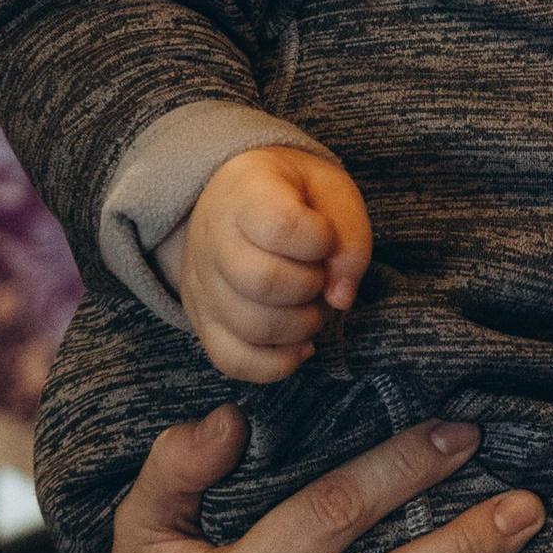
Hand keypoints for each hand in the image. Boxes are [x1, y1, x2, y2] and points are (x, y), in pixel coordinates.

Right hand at [175, 142, 372, 381]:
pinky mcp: (203, 323)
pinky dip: (277, 363)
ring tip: (312, 305)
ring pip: (251, 328)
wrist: (235, 201)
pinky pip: (234, 361)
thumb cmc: (291, 196)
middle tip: (320, 276)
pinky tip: (299, 343)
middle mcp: (213, 240)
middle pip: (263, 283)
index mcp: (245, 194)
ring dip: (301, 326)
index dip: (319, 241)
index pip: (281, 227)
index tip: (324, 237)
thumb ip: (349, 236)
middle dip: (311, 287)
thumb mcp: (330, 190)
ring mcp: (202, 286)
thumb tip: (341, 298)